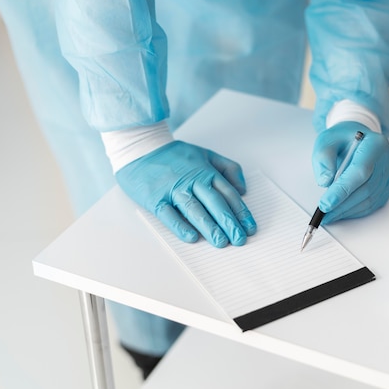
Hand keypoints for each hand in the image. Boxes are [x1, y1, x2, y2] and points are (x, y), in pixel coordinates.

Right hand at [116, 141, 256, 245]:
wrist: (139, 147)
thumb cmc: (174, 155)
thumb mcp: (206, 154)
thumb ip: (228, 168)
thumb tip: (243, 189)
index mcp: (206, 171)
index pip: (228, 194)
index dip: (241, 212)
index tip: (249, 228)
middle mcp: (192, 181)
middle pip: (215, 203)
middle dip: (229, 223)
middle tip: (239, 239)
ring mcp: (173, 189)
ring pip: (194, 209)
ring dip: (209, 227)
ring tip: (221, 242)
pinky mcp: (155, 198)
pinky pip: (168, 214)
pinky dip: (179, 226)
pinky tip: (191, 237)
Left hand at [312, 121, 388, 222]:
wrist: (358, 137)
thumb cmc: (343, 138)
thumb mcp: (326, 140)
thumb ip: (323, 158)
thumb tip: (325, 181)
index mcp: (374, 144)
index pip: (360, 170)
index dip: (342, 190)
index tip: (325, 204)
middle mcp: (387, 159)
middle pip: (366, 188)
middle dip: (342, 204)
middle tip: (323, 214)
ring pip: (370, 199)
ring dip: (348, 210)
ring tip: (329, 215)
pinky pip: (374, 203)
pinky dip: (356, 211)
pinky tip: (343, 212)